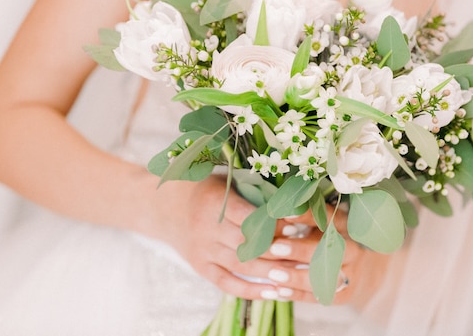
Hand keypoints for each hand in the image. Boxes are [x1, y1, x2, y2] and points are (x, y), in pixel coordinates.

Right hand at [145, 175, 323, 300]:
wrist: (165, 206)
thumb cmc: (205, 189)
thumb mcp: (224, 180)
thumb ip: (252, 189)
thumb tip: (292, 198)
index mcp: (214, 202)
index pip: (249, 217)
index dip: (274, 224)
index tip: (298, 226)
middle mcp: (206, 228)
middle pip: (248, 244)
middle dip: (279, 250)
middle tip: (307, 254)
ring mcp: (202, 250)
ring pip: (241, 264)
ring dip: (271, 272)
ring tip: (298, 275)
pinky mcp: (200, 266)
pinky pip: (226, 283)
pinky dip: (250, 290)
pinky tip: (273, 292)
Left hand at [263, 206, 389, 305]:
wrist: (362, 268)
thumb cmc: (329, 239)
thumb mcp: (319, 225)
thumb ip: (297, 221)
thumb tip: (269, 217)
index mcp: (343, 224)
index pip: (327, 216)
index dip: (306, 215)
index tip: (285, 213)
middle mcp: (351, 247)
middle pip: (328, 249)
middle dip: (299, 249)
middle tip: (274, 248)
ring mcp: (351, 272)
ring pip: (325, 276)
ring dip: (296, 276)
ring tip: (273, 273)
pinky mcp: (345, 294)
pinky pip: (320, 296)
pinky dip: (298, 294)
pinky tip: (278, 291)